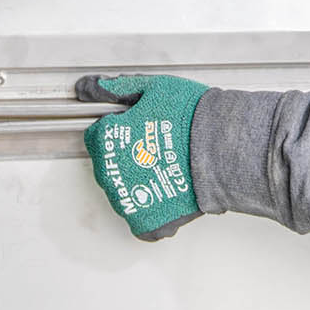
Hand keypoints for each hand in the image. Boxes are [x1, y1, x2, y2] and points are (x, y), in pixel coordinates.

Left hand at [77, 74, 208, 240]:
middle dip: (127, 155)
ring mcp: (128, 199)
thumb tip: (87, 87)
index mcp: (106, 139)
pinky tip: (166, 194)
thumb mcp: (152, 88)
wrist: (222, 146)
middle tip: (156, 145)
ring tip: (166, 167)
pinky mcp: (148, 220)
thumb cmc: (191, 116)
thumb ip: (115, 88)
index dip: (119, 129)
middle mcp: (110, 171)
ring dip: (138, 181)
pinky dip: (151, 211)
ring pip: (122, 192)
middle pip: (108, 164)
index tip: (138, 127)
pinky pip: (140, 221)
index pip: (97, 137)